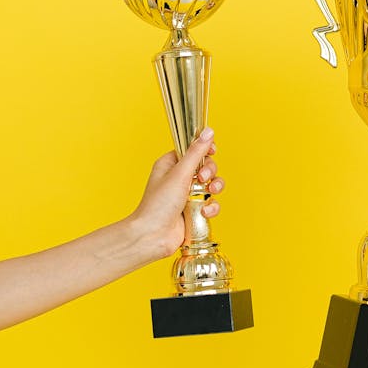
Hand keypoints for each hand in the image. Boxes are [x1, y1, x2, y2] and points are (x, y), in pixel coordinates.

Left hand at [130, 127, 224, 259]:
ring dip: (215, 188)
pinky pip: (211, 203)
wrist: (153, 236)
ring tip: (209, 193)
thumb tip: (208, 132)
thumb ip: (196, 152)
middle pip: (206, 166)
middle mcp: (179, 178)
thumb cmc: (158, 204)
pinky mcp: (194, 210)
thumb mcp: (179, 173)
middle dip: (210, 171)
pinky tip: (204, 212)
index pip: (193, 149)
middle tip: (203, 178)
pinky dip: (211, 207)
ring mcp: (188, 195)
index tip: (212, 152)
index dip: (205, 150)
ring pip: (212, 185)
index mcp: (171, 164)